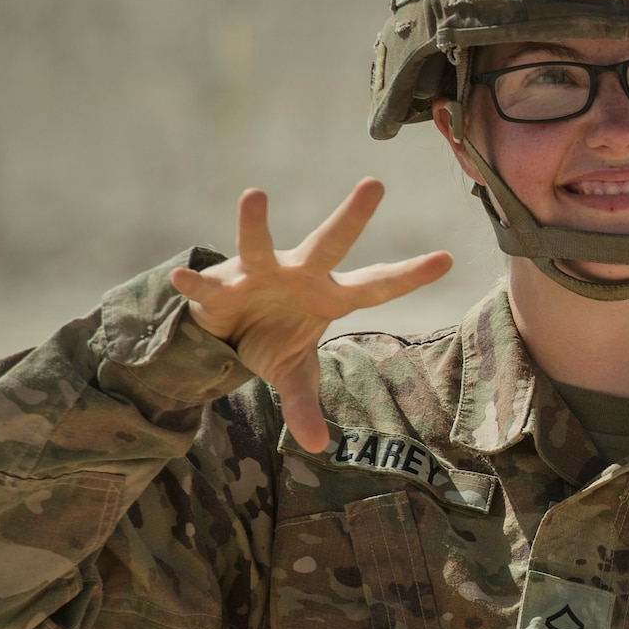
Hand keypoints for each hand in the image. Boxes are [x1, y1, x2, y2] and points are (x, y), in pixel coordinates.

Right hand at [169, 179, 451, 451]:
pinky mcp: (221, 285)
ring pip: (259, 245)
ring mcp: (260, 274)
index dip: (409, 275)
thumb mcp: (292, 375)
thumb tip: (319, 446)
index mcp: (329, 296)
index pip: (377, 286)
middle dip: (351, 216)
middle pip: (329, 243)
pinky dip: (194, 284)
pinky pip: (207, 285)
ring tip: (253, 195)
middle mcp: (299, 275)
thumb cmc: (272, 339)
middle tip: (375, 183)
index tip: (447, 258)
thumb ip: (305, 405)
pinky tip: (181, 278)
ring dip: (254, 224)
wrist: (225, 332)